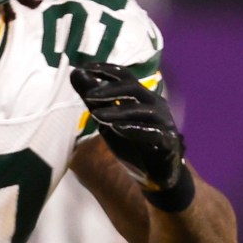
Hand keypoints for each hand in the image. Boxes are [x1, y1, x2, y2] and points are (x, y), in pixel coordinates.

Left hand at [69, 60, 184, 191]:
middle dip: (110, 90)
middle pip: (134, 89)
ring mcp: (164, 123)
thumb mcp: (107, 121)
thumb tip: (74, 72)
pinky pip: (152, 133)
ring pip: (142, 110)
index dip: (106, 69)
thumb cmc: (132, 144)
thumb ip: (93, 99)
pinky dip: (134, 130)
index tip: (84, 67)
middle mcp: (155, 105)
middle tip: (89, 96)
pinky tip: (116, 129)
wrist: (156, 175)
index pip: (125, 76)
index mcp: (142, 97)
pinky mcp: (168, 142)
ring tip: (95, 115)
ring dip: (117, 111)